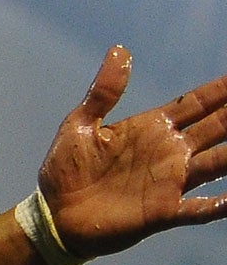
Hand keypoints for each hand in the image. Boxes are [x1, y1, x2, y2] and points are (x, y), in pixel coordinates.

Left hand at [37, 47, 226, 257]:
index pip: (196, 104)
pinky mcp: (163, 212)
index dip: (221, 90)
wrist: (54, 214)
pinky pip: (200, 209)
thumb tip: (120, 50)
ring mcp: (170, 182)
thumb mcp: (80, 123)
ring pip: (217, 164)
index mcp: (152, 128)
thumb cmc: (66, 168)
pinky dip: (220, 205)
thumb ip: (104, 91)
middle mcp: (169, 152)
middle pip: (217, 128)